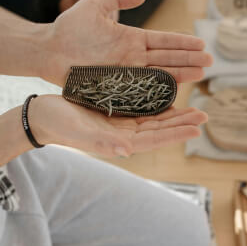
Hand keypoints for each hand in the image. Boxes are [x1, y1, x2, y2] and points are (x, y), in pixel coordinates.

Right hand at [29, 95, 207, 156]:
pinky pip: (142, 108)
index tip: (196, 129)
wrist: (42, 115)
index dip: (176, 134)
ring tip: (195, 108)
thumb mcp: (79, 132)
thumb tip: (127, 150)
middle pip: (160, 129)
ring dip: (175, 115)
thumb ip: (102, 142)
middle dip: (182, 123)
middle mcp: (124, 134)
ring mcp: (121, 123)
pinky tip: (169, 95)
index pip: (154, 140)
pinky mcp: (116, 112)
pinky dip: (158, 103)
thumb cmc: (57, 125)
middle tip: (204, 115)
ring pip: (154, 119)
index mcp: (119, 141)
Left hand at [43, 0, 211, 86]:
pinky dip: (159, 91)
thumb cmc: (70, 26)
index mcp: (132, 38)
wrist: (49, 49)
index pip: (164, 41)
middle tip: (210, 62)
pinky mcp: (118, 86)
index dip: (183, 43)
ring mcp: (127, 73)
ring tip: (200, 74)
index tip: (201, 44)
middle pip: (168, 59)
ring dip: (180, 74)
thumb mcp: (95, 4)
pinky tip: (176, 91)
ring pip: (159, 74)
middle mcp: (134, 58)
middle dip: (189, 60)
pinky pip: (143, 89)